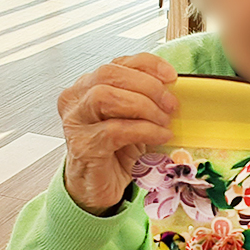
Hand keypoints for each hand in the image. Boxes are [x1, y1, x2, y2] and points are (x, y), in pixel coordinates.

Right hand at [58, 53, 177, 213]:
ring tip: (164, 121)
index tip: (171, 76)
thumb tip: (173, 88)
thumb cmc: (115, 150)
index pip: (117, 62)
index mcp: (87, 85)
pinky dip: (143, 130)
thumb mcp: (131, 118)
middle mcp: (75, 98)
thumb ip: (143, 98)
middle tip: (171, 104)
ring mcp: (75, 122)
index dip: (147, 65)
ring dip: (143, 106)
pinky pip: (114, 130)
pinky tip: (159, 136)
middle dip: (147, 86)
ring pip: (105, 96)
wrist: (97, 186)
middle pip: (108, 74)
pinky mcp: (82, 145)